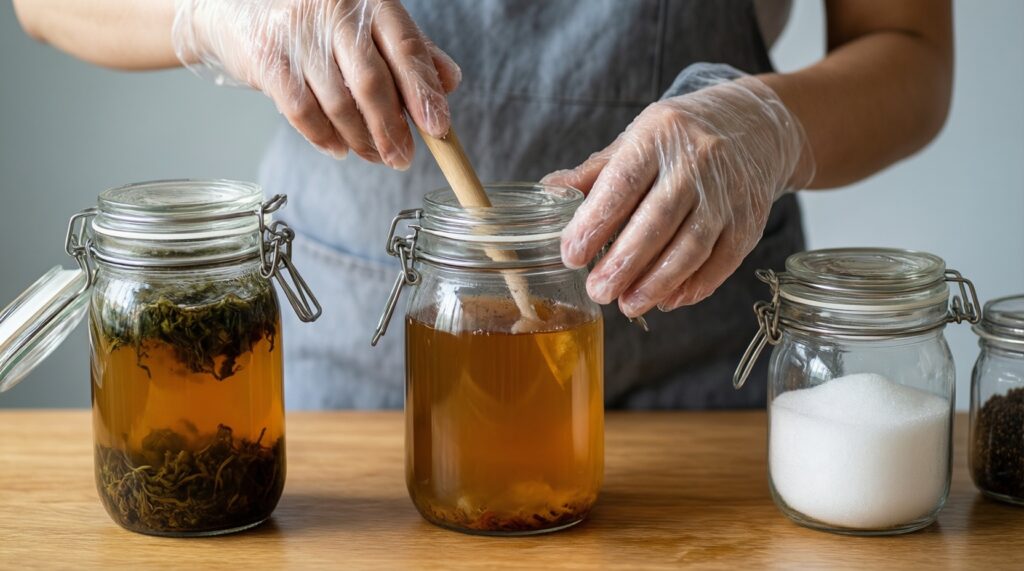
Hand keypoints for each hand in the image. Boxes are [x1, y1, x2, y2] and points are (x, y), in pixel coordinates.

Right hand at [173, 0, 460, 167]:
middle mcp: (335, 11)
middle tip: (402, 158)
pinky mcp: (268, 58)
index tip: (438, 128)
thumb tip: (450, 82)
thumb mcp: (368, 25)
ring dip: (360, 139)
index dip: (424, 92)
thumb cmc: (317, 20)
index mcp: (370, 2)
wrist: (239, 5)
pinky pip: (302, 112)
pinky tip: (338, 147)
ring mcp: (299, 34)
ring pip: (339, 103)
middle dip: (391, 129)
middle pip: (372, 82)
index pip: (406, 48)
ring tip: (373, 154)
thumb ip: (411, 50)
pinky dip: (324, 137)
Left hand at [543, 64, 812, 317]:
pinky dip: (694, 286)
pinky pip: (722, 261)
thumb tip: (549, 193)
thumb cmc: (680, 138)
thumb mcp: (635, 140)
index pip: (623, 183)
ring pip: (692, 247)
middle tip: (597, 291)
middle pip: (658, 221)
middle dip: (624, 263)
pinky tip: (667, 300)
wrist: (753, 127)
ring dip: (657, 283)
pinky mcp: (749, 221)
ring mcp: (728, 193)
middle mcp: (697, 162)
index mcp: (658, 135)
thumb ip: (593, 173)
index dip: (595, 223)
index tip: (571, 255)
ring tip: (627, 305)